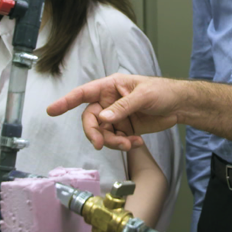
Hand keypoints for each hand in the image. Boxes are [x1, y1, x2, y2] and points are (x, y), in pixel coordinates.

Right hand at [45, 71, 183, 150]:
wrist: (179, 105)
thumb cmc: (162, 91)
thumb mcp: (143, 96)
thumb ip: (122, 107)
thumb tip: (103, 119)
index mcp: (110, 86)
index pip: (84, 93)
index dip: (66, 101)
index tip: (52, 110)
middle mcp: (109, 101)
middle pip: (90, 119)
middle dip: (94, 133)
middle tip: (101, 144)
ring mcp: (116, 116)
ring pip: (103, 133)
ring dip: (112, 142)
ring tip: (129, 143)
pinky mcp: (124, 128)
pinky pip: (116, 140)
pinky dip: (124, 144)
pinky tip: (136, 142)